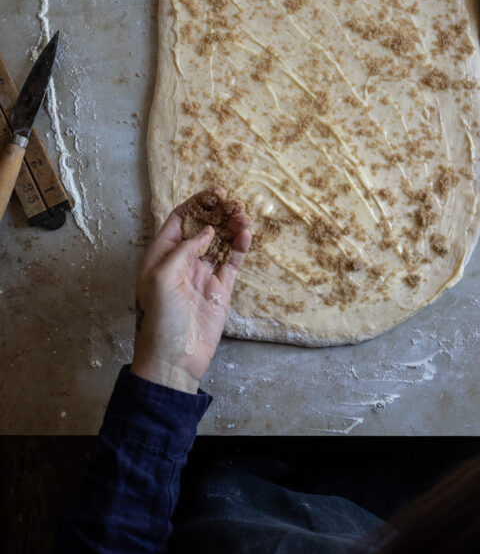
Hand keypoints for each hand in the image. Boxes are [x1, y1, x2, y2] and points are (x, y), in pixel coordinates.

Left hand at [130, 187, 250, 392]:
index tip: (215, 193)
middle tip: (234, 202)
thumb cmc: (159, 321)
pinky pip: (233, 262)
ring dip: (232, 226)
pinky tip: (246, 234)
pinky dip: (240, 247)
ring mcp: (203, 274)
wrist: (174, 360)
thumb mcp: (162, 279)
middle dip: (219, 212)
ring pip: (221, 242)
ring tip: (244, 216)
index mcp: (161, 256)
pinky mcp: (220, 289)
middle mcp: (183, 261)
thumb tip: (207, 231)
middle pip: (204, 228)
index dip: (196, 204)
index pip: (180, 220)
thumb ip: (184, 250)